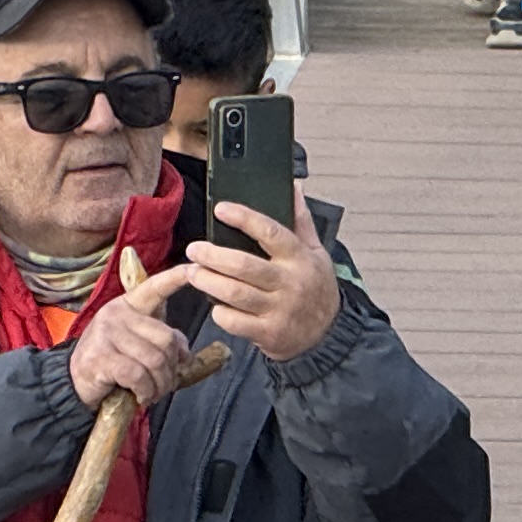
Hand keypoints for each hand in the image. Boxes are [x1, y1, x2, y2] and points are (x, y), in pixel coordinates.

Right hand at [68, 251, 197, 411]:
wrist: (74, 381)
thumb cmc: (111, 362)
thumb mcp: (135, 344)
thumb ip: (160, 340)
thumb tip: (186, 353)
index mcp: (128, 305)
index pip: (154, 288)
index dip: (175, 279)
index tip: (194, 269)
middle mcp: (116, 314)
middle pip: (166, 338)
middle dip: (173, 368)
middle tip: (168, 383)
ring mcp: (107, 334)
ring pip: (155, 360)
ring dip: (161, 384)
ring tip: (155, 393)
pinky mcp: (101, 357)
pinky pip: (138, 375)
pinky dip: (146, 391)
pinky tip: (142, 396)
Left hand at [184, 200, 341, 364]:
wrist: (327, 334)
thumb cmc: (316, 288)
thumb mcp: (317, 252)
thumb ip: (302, 220)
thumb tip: (293, 187)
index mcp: (299, 258)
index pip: (270, 232)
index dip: (244, 219)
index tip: (221, 209)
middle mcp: (289, 283)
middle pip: (244, 266)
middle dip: (213, 256)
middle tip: (193, 249)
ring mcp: (279, 309)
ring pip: (235, 293)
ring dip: (209, 282)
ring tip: (193, 273)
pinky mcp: (268, 333)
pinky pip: (236, 322)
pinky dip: (220, 312)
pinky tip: (213, 304)